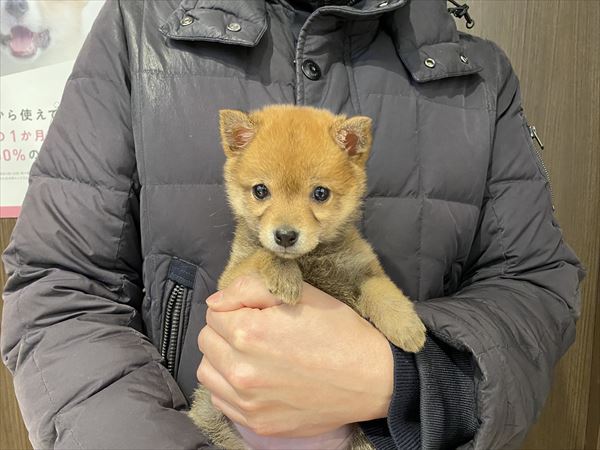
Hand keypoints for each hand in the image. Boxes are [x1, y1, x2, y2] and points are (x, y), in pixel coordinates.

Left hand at [197, 274, 393, 436]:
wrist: (370, 379)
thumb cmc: (338, 331)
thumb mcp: (301, 294)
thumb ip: (250, 288)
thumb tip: (216, 301)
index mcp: (250, 332)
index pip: (214, 312)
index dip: (235, 306)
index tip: (256, 311)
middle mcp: (242, 370)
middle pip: (207, 340)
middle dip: (225, 330)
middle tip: (254, 330)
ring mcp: (248, 402)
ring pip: (208, 371)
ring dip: (221, 358)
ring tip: (249, 354)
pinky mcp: (257, 424)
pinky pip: (221, 400)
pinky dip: (229, 386)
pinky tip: (254, 378)